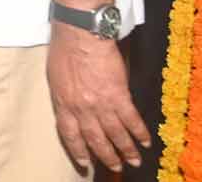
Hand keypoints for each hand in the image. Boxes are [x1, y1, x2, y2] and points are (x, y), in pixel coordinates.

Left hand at [47, 23, 150, 172]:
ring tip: (134, 161)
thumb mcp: (56, 77)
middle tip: (116, 167)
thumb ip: (65, 96)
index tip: (85, 163)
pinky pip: (131, 120)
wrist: (81, 35)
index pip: (69, 135)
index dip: (78, 151)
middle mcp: (81, 109)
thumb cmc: (65, 50)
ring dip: (126, 150)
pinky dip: (140, 132)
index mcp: (63, 104)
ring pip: (115, 134)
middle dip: (106, 156)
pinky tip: (146, 141)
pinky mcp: (119, 96)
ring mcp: (100, 104)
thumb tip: (73, 107)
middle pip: (95, 139)